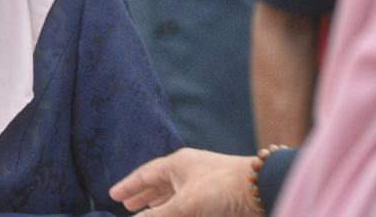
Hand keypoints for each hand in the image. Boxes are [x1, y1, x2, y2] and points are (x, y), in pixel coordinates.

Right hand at [109, 148, 261, 216]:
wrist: (262, 189)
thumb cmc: (222, 190)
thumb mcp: (185, 205)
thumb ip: (158, 215)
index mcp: (178, 164)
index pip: (146, 174)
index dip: (129, 186)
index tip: (113, 194)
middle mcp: (189, 170)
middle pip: (159, 183)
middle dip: (142, 194)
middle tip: (126, 204)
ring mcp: (203, 183)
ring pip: (174, 193)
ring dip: (158, 203)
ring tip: (145, 210)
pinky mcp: (217, 196)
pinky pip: (188, 202)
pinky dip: (175, 209)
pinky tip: (174, 214)